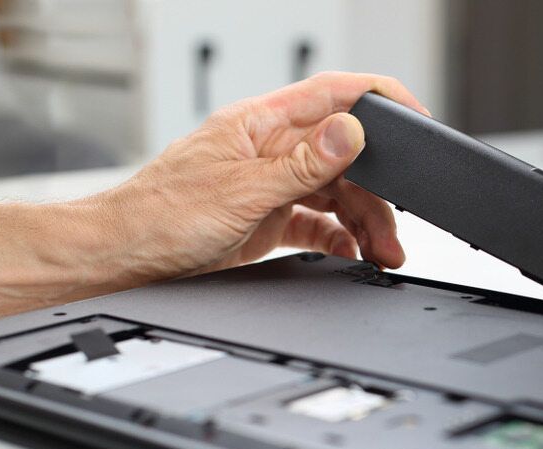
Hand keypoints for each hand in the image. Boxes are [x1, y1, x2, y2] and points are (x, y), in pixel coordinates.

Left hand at [102, 71, 425, 280]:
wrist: (125, 258)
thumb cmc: (162, 216)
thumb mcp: (243, 189)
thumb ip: (303, 163)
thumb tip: (352, 130)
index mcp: (262, 124)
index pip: (334, 95)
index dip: (381, 100)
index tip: (418, 118)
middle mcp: (271, 149)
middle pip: (346, 159)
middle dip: (376, 196)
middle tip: (393, 234)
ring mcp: (270, 184)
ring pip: (336, 194)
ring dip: (363, 224)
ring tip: (379, 255)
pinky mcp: (267, 217)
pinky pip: (317, 223)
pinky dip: (339, 240)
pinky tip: (351, 255)